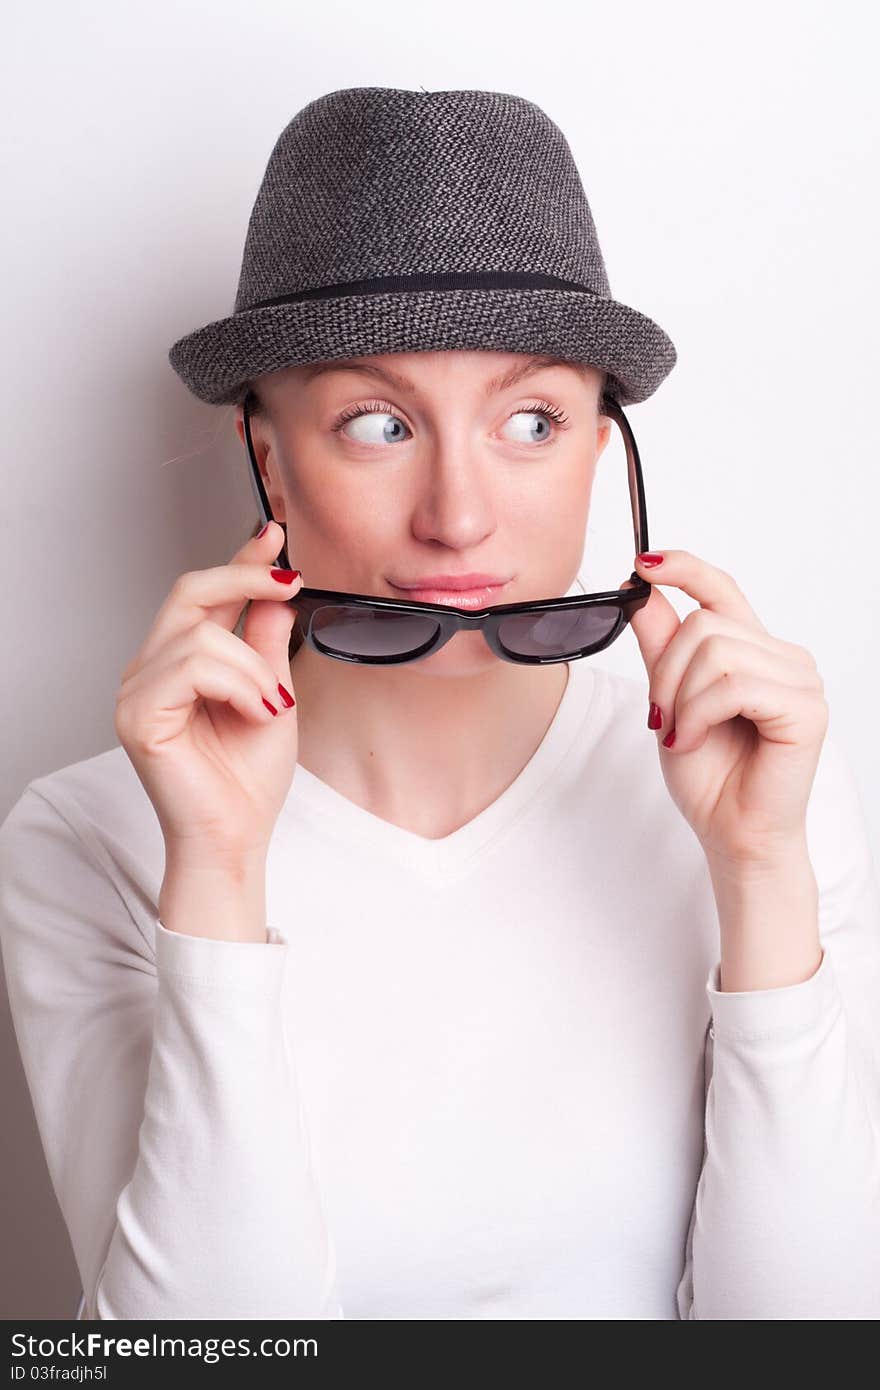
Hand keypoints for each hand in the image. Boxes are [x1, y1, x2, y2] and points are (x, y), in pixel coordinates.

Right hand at [114, 521, 302, 860]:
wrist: (236, 837)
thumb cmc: (248, 780)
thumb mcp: (274, 695)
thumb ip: (266, 644)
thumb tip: (275, 592)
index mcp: (179, 662)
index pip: (204, 594)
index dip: (239, 561)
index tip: (275, 534)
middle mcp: (150, 669)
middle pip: (188, 591)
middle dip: (244, 579)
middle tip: (289, 584)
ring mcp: (137, 690)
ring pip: (200, 635)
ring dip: (253, 668)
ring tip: (272, 707)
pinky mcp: (137, 715)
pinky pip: (191, 669)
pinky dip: (238, 686)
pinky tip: (257, 713)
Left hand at [620, 550, 828, 867]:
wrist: (731, 832)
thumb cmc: (709, 774)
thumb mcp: (669, 699)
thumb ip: (660, 645)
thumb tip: (641, 589)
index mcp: (753, 650)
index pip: (721, 589)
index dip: (684, 568)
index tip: (643, 563)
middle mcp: (782, 656)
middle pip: (704, 624)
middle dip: (666, 673)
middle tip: (663, 718)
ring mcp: (801, 679)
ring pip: (716, 652)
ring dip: (682, 699)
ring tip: (684, 734)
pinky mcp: (806, 707)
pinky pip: (734, 685)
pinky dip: (701, 715)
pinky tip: (697, 740)